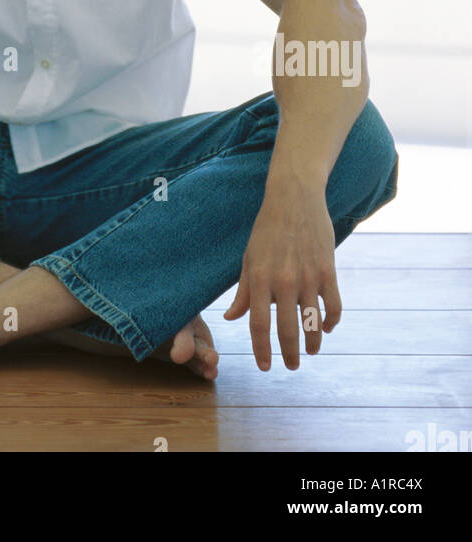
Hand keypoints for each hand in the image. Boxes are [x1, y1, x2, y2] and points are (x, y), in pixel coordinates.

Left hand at [222, 184, 341, 369]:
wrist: (294, 197)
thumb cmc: (267, 229)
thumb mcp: (249, 257)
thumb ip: (243, 291)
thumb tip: (231, 318)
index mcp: (259, 277)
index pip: (258, 324)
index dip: (261, 350)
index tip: (265, 366)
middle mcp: (283, 280)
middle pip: (287, 330)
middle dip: (289, 354)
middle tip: (291, 366)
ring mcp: (307, 276)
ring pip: (313, 322)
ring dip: (312, 342)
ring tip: (310, 351)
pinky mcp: (328, 269)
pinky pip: (333, 305)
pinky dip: (331, 321)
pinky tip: (326, 328)